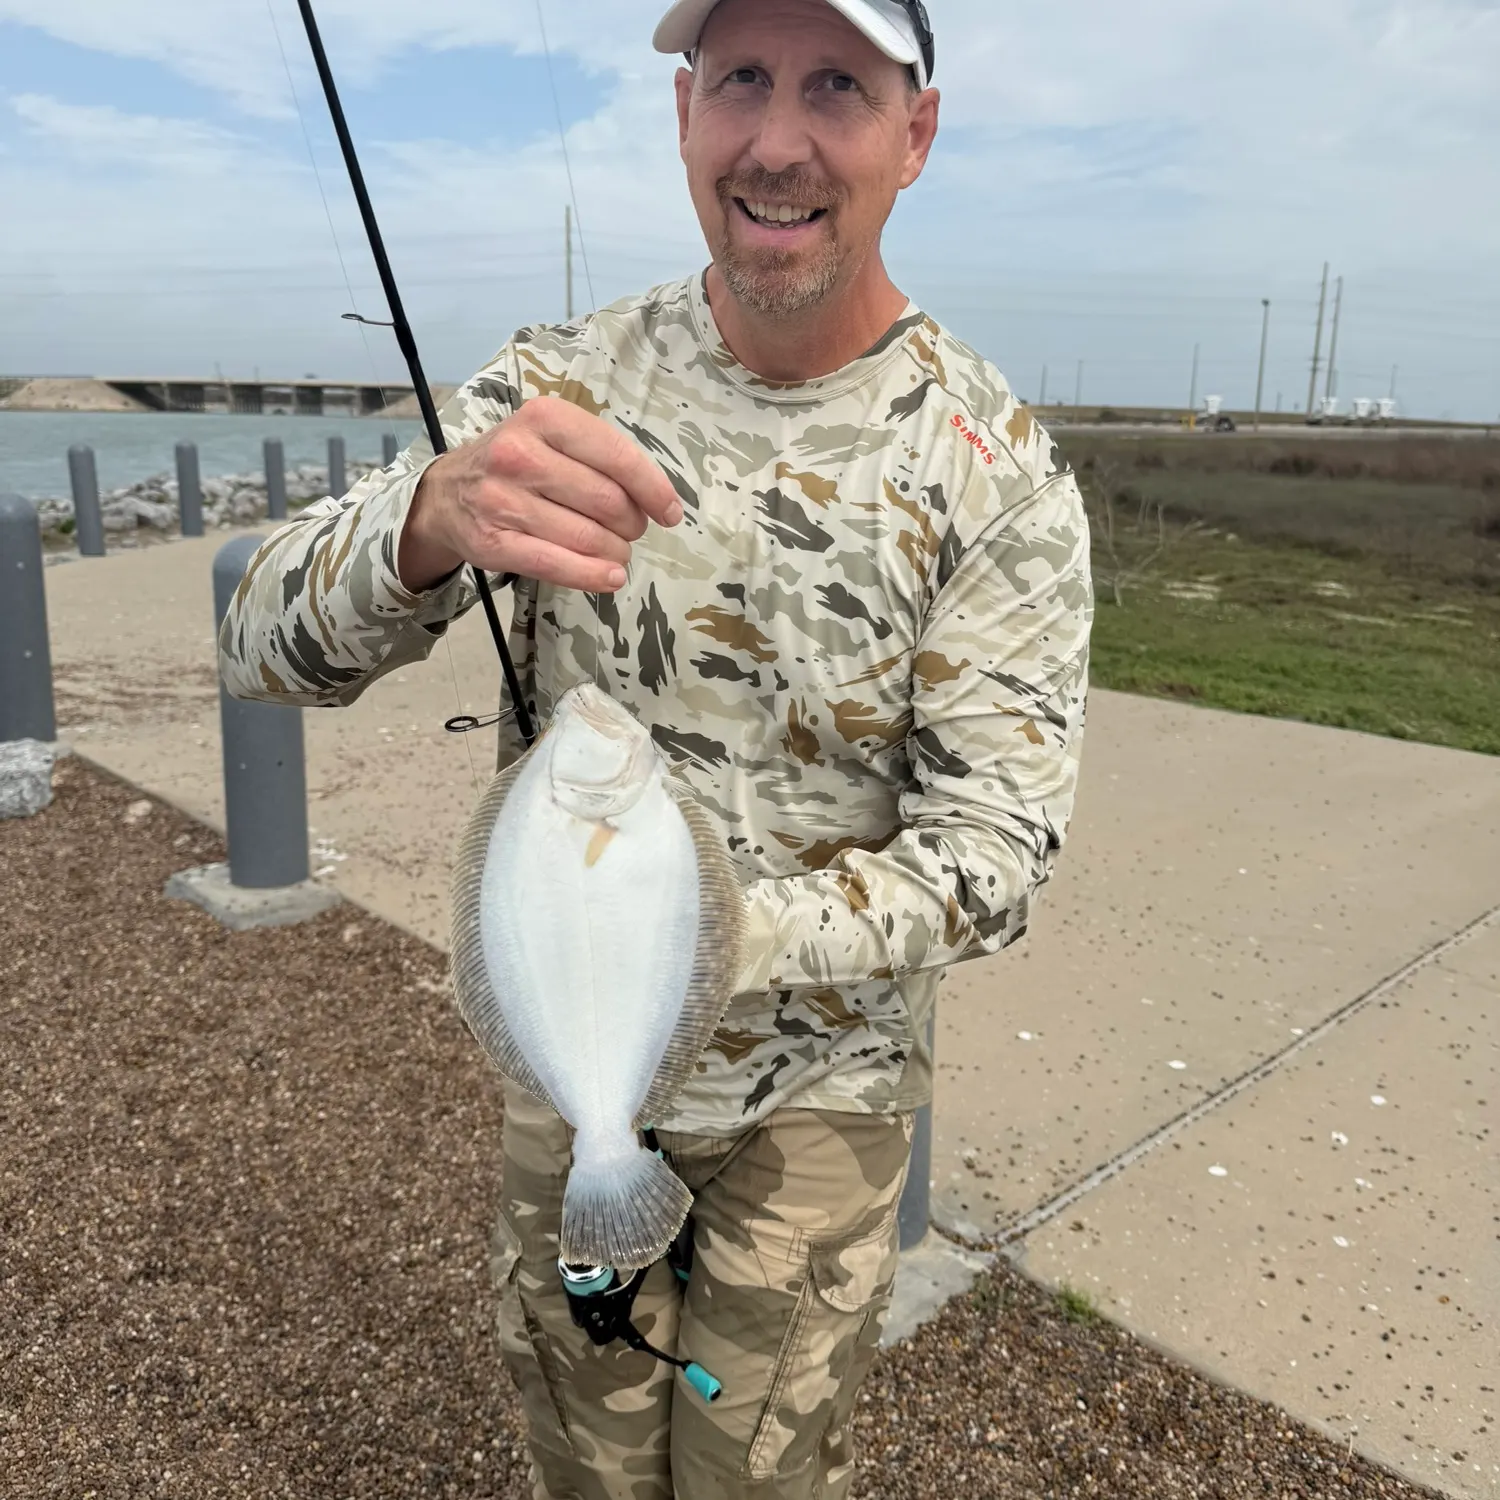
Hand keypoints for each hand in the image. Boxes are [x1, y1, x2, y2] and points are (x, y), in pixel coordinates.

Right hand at [397, 396, 683, 592]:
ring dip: (616, 553)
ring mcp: (503, 500)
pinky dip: (594, 576)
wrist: (446, 492)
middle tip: (630, 529)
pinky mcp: (493, 543)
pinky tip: (611, 577)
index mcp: (544, 418)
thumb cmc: (515, 462)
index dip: (653, 489)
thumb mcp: (552, 436)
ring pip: (588, 537)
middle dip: (632, 523)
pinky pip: (558, 566)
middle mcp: (520, 455)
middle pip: (608, 501)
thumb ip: (601, 457)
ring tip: (616, 552)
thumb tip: (658, 502)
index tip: (670, 512)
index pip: (617, 456)